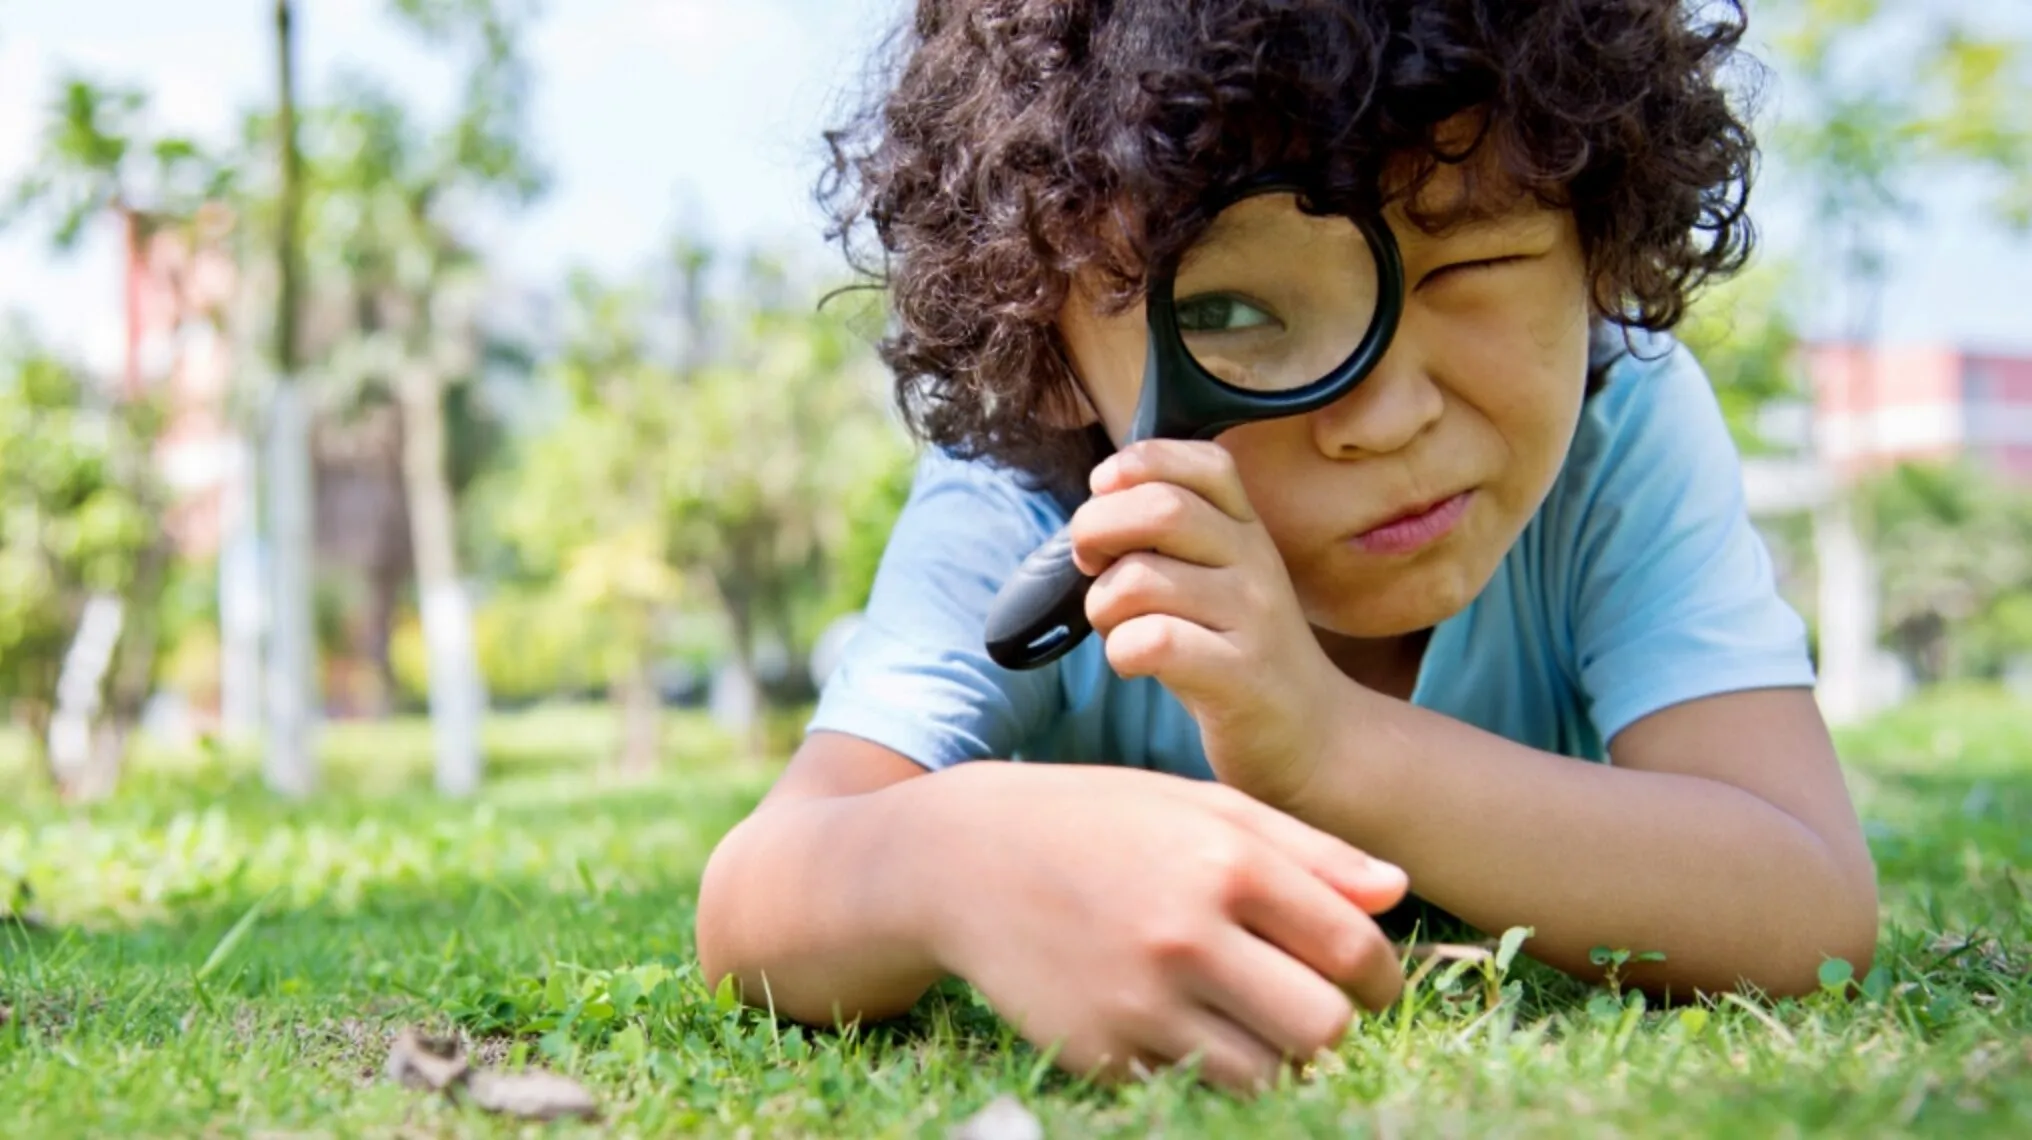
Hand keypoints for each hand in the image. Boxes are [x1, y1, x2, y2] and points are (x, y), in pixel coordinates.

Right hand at [915, 762, 1407, 1093]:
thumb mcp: (1199, 806)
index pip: (1352, 951)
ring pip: (1266, 1077)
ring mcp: (1139, 1003)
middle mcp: (1186, 935)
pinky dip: (1204, 1070)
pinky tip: (1181, 1024)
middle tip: (1309, 1006)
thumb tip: (1396, 893)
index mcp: (1225, 862)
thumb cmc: (1098, 822)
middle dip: (1332, 1025)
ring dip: (1274, 1058)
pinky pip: (1193, 1089)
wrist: (964, 860)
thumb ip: (1305, 849)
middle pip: (1322, 1029)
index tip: (1367, 981)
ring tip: (1250, 1020)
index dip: (1379, 977)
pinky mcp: (1100, 1053)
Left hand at [1071, 439, 1345, 806]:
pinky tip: (1135, 664)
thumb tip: (1093, 512)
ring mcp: (1252, 618)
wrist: (1314, 739)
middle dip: (1096, 528)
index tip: (1105, 495)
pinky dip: (1122, 652)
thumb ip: (1169, 540)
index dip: (1138, 464)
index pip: (1203, 462)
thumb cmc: (1236, 655)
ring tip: (1118, 628)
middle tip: (1091, 565)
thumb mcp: (1217, 580)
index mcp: (1247, 530)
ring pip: (1140, 579)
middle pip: (1160, 507)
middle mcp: (1256, 562)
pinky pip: (1153, 642)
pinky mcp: (1240, 676)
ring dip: (1102, 605)